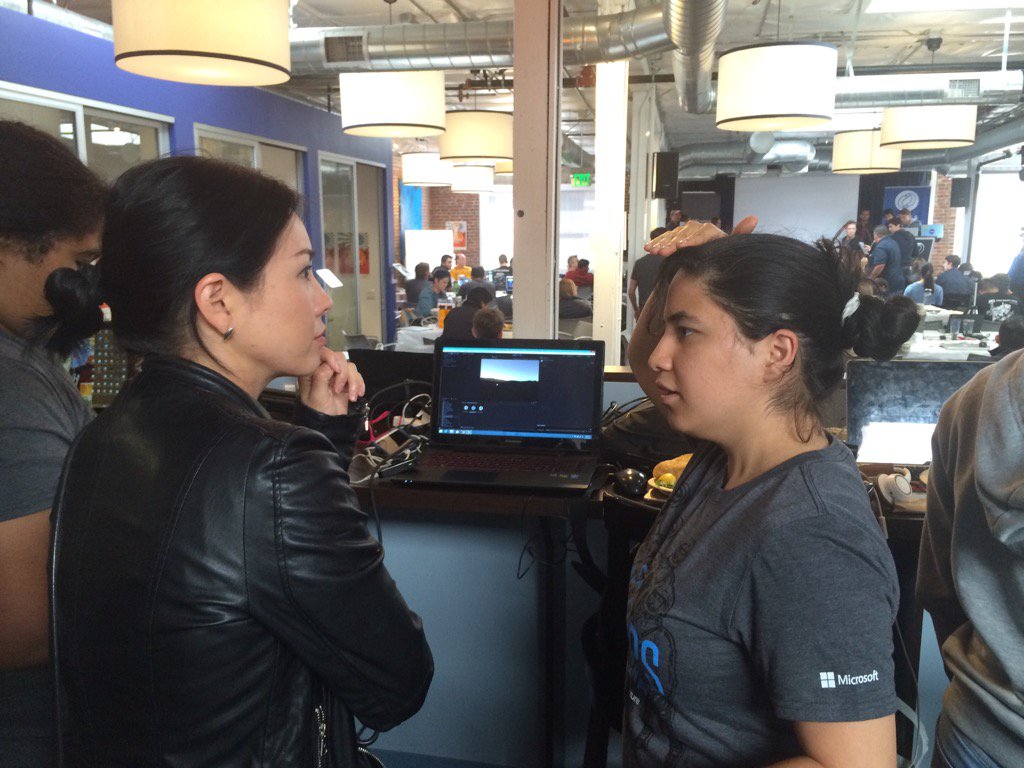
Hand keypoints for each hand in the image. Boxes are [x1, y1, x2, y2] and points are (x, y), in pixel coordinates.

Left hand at [298, 347, 365, 415]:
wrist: (330, 426)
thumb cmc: (318, 413)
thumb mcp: (316, 396)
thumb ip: (321, 377)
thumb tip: (330, 364)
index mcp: (312, 371)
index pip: (323, 353)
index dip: (332, 358)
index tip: (336, 370)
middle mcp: (324, 371)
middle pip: (339, 358)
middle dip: (344, 374)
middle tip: (339, 390)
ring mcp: (336, 376)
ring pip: (350, 367)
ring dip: (353, 382)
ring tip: (350, 397)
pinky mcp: (346, 382)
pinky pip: (357, 376)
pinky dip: (359, 385)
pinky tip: (356, 395)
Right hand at [644, 216, 758, 255]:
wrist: (711, 269)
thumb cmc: (723, 257)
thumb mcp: (731, 248)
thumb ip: (739, 234)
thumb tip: (754, 217)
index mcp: (712, 233)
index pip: (702, 233)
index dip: (692, 240)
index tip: (682, 247)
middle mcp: (698, 232)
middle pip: (684, 235)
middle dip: (673, 243)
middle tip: (664, 252)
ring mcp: (685, 237)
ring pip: (673, 238)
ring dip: (662, 244)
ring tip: (654, 251)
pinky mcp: (675, 243)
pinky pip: (665, 241)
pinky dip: (657, 244)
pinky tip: (649, 248)